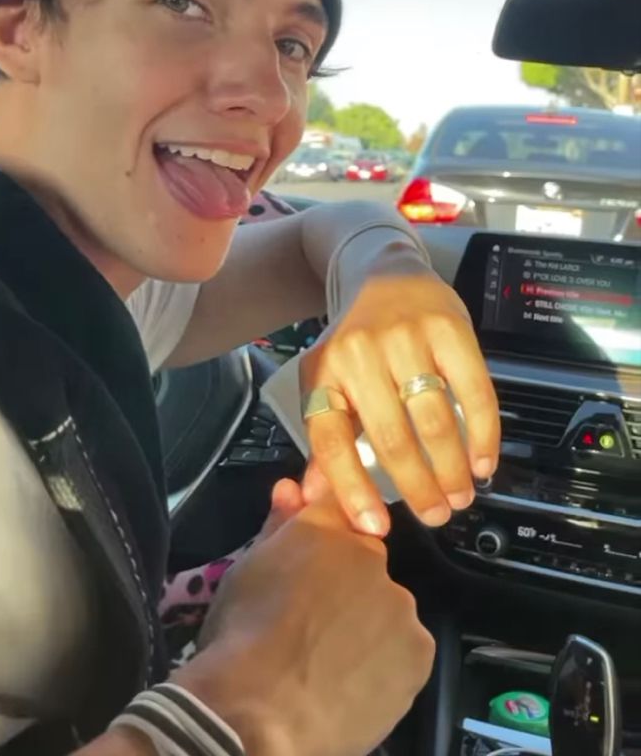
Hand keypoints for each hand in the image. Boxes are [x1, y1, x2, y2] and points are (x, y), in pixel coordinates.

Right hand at [172, 494, 434, 755]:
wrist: (258, 711)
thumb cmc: (240, 640)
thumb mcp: (246, 570)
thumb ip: (277, 526)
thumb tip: (289, 490)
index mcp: (325, 530)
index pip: (335, 510)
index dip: (324, 539)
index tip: (310, 565)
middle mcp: (369, 557)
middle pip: (364, 564)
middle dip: (344, 587)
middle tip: (312, 624)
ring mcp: (399, 606)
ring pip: (387, 609)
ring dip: (367, 625)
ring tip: (328, 661)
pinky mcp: (418, 653)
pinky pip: (404, 652)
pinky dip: (385, 664)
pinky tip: (351, 683)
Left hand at [300, 272, 499, 535]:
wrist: (383, 270)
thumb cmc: (356, 339)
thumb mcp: (328, 378)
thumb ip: (326, 436)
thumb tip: (313, 497)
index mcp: (325, 371)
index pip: (331, 439)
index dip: (350, 488)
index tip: (374, 528)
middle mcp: (360, 352)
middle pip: (390, 437)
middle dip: (417, 487)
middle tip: (435, 516)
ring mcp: (406, 337)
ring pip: (432, 419)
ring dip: (451, 467)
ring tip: (460, 496)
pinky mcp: (449, 327)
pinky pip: (473, 390)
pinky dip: (482, 433)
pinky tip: (484, 461)